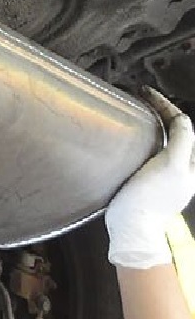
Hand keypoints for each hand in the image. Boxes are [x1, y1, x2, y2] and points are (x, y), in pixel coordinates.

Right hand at [106, 87, 194, 268]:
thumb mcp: (173, 165)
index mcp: (191, 163)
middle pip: (176, 131)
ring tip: (136, 113)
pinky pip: (151, 153)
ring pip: (164, 141)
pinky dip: (143, 139)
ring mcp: (166, 176)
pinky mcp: (149, 183)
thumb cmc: (152, 196)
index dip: (166, 104)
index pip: (183, 124)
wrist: (132, 227)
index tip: (146, 92)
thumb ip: (182, 139)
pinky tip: (130, 138)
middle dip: (161, 112)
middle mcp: (182, 168)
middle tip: (141, 99)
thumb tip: (179, 117)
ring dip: (153, 125)